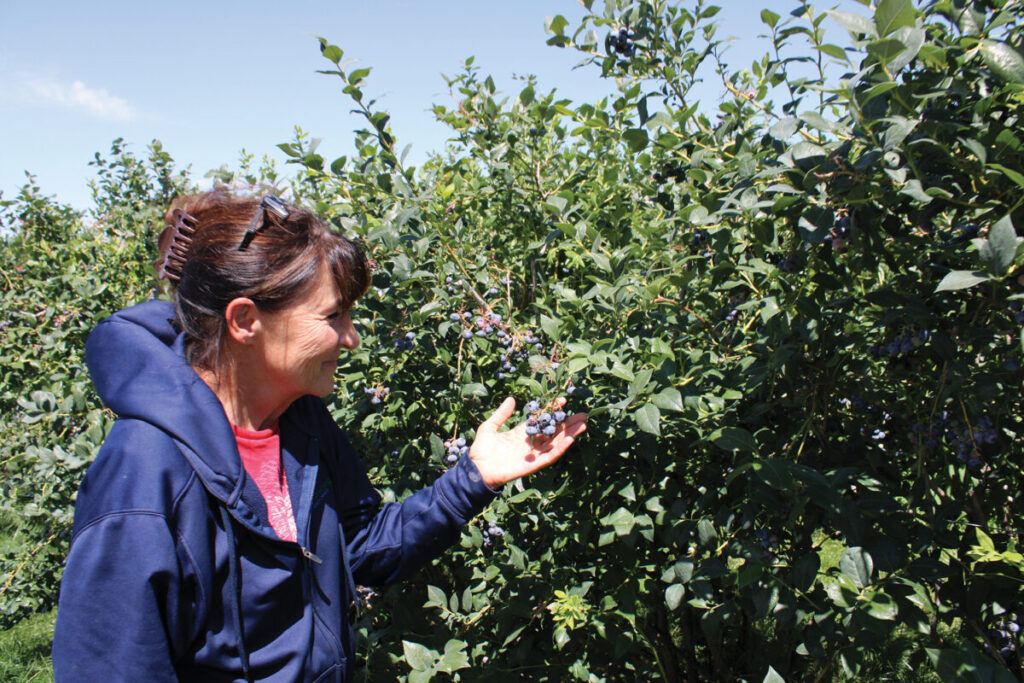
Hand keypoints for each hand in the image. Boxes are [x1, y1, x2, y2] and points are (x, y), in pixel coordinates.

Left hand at [469, 397, 587, 488]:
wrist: (477, 470)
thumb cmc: (481, 450)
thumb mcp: (490, 427)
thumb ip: (501, 414)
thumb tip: (511, 399)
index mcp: (521, 433)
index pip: (541, 421)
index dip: (552, 411)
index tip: (562, 400)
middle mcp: (530, 443)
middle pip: (553, 432)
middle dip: (568, 423)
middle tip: (583, 414)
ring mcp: (532, 454)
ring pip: (556, 443)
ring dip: (569, 434)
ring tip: (583, 424)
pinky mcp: (533, 465)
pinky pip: (549, 456)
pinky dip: (560, 448)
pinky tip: (570, 439)